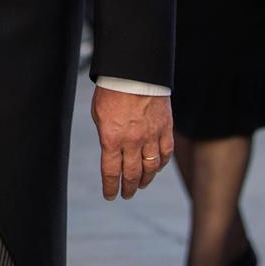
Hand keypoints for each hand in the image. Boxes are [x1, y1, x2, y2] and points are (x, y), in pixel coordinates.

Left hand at [90, 86, 172, 200]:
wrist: (134, 70)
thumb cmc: (112, 89)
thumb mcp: (99, 114)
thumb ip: (106, 135)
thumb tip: (111, 151)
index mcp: (111, 138)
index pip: (111, 172)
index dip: (110, 187)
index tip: (110, 195)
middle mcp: (132, 141)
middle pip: (131, 174)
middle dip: (128, 188)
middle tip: (126, 194)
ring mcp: (151, 136)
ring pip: (151, 168)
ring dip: (145, 180)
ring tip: (141, 184)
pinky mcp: (165, 128)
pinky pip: (165, 153)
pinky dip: (161, 164)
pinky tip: (157, 168)